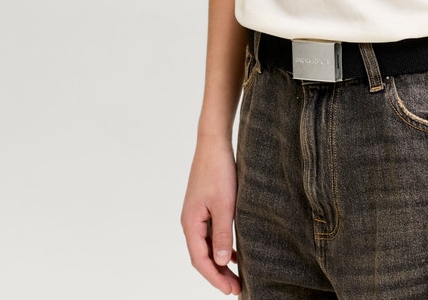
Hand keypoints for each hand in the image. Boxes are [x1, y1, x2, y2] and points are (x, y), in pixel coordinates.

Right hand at [181, 139, 240, 295]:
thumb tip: (221, 261)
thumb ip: (222, 234)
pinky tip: (233, 253)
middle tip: (237, 288)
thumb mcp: (224, 205)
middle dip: (218, 274)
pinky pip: (210, 233)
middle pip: (202, 256)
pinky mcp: (204, 206)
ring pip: (206, 245)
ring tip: (236, 276)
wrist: (213, 143)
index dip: (215, 277)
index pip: (200, 260)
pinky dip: (221, 246)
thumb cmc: (218, 171)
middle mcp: (190, 221)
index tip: (231, 290)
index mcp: (191, 223)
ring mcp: (196, 214)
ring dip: (220, 261)